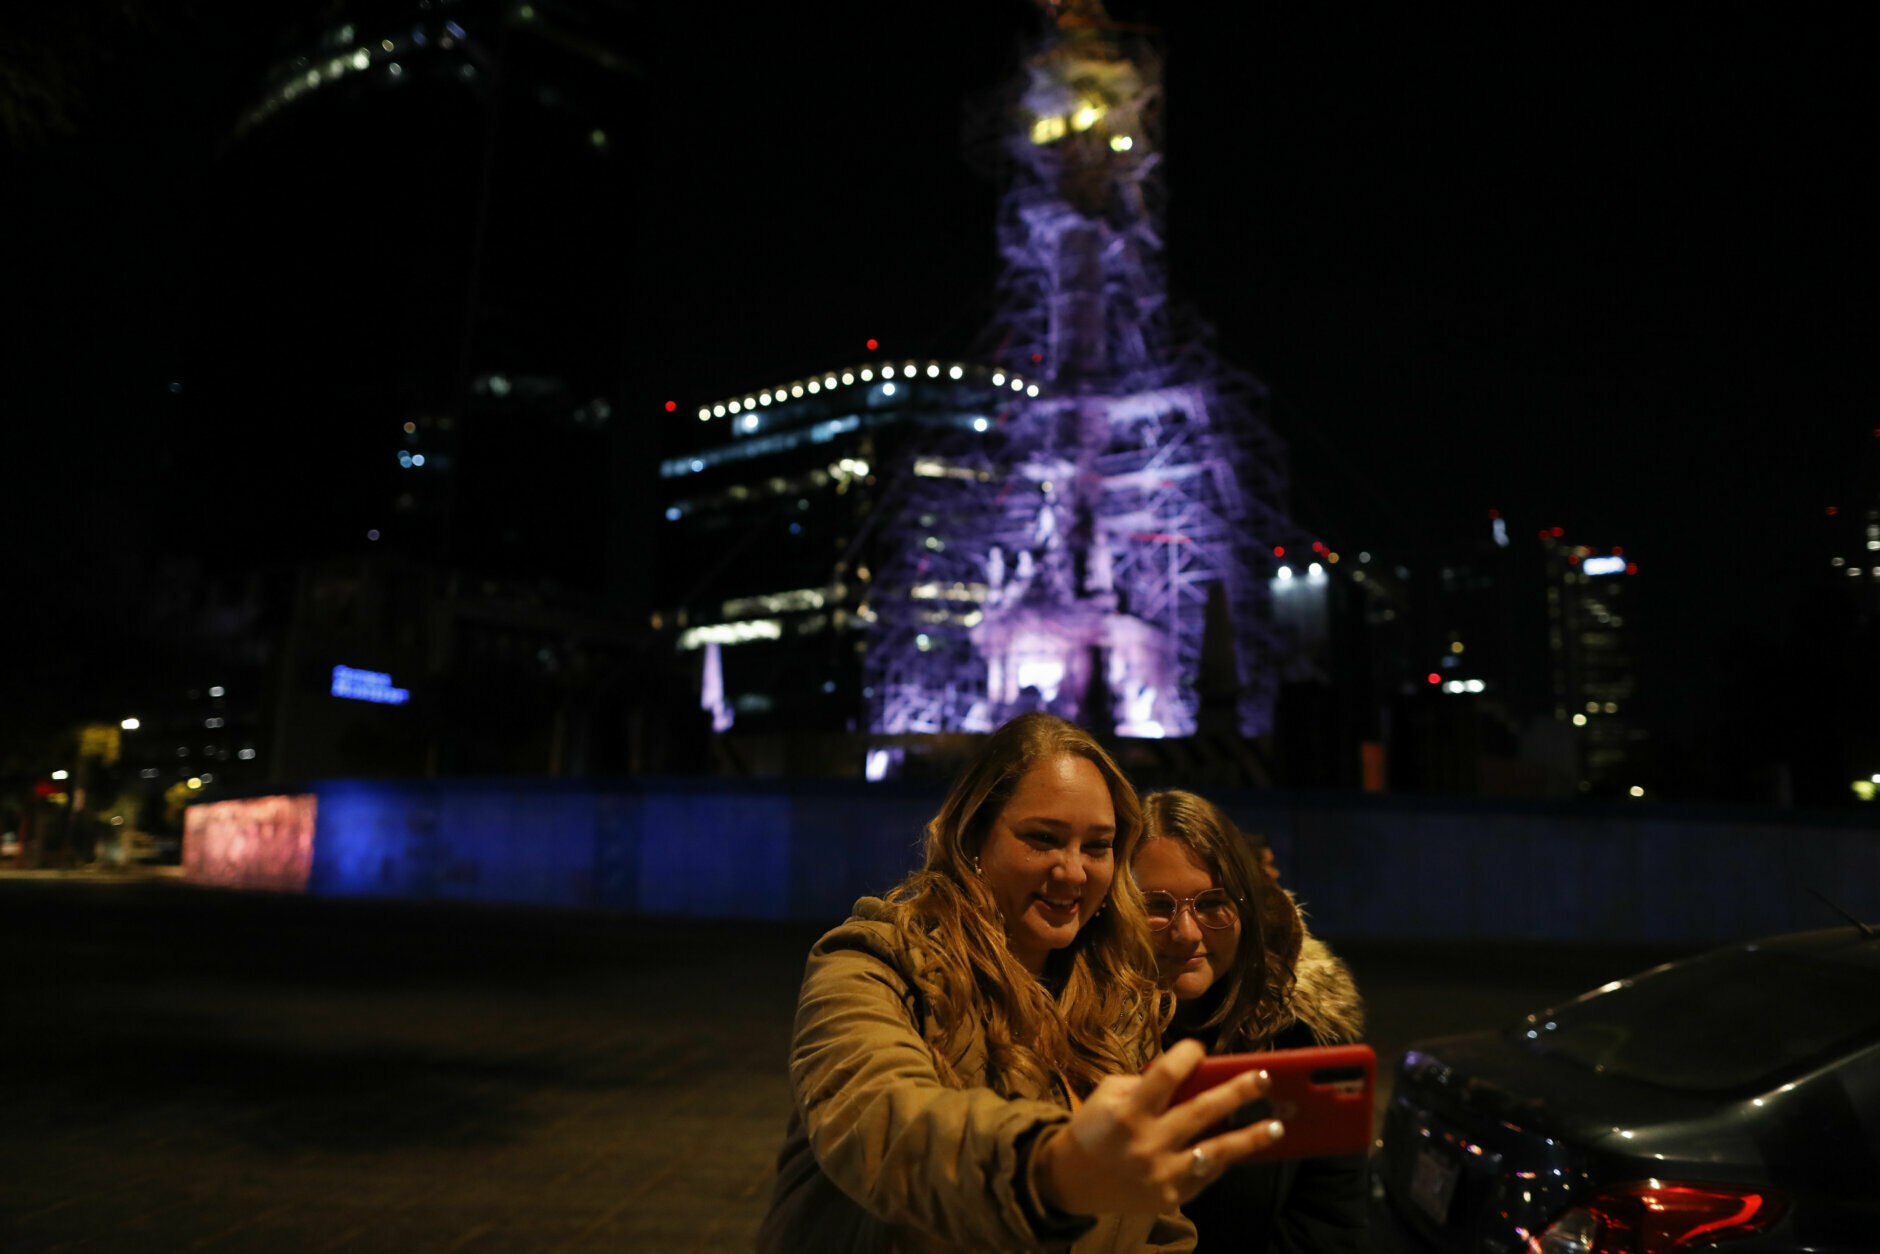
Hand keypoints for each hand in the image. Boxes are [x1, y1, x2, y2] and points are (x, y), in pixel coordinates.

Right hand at [1030, 1039, 1283, 1215]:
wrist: (1070, 1182)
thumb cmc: (1092, 1130)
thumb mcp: (1106, 1095)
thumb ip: (1143, 1084)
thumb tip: (1188, 1075)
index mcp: (1128, 1111)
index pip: (1165, 1075)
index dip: (1187, 1055)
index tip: (1201, 1048)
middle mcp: (1147, 1142)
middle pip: (1202, 1111)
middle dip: (1237, 1092)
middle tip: (1264, 1078)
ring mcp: (1161, 1173)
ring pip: (1216, 1152)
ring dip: (1250, 1137)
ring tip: (1277, 1126)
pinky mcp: (1170, 1196)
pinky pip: (1206, 1175)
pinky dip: (1225, 1159)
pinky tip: (1244, 1147)